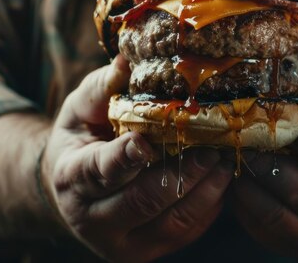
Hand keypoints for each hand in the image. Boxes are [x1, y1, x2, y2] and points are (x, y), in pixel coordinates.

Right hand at [41, 56, 233, 260]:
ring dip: (205, 191)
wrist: (75, 190)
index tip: (146, 140)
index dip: (124, 158)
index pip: (98, 171)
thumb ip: (104, 86)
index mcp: (71, 178)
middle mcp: (92, 219)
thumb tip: (131, 54)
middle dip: (183, 173)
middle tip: (214, 147)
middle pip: (143, 201)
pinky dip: (209, 207)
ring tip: (225, 161)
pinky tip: (221, 181)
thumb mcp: (82, 108)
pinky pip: (186, 233)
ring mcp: (122, 243)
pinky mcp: (147, 251)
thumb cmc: (83, 138)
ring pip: (172, 222)